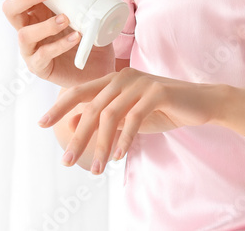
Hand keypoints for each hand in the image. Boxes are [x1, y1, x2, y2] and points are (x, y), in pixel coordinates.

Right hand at [1, 0, 101, 87]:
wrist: (100, 65)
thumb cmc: (87, 34)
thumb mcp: (84, 6)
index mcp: (34, 11)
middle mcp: (28, 28)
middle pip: (10, 10)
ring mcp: (31, 49)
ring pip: (24, 34)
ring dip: (45, 24)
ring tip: (66, 18)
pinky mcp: (40, 67)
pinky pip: (42, 55)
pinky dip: (59, 44)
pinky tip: (74, 37)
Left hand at [37, 67, 223, 174]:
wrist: (202, 103)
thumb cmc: (165, 109)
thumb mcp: (131, 115)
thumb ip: (108, 118)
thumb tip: (76, 127)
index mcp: (115, 79)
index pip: (81, 91)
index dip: (60, 106)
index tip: (41, 123)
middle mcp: (124, 76)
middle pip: (92, 107)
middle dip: (78, 137)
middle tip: (66, 160)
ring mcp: (141, 82)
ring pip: (110, 115)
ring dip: (100, 145)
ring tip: (97, 169)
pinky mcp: (158, 92)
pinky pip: (134, 118)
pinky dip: (123, 139)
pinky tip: (118, 155)